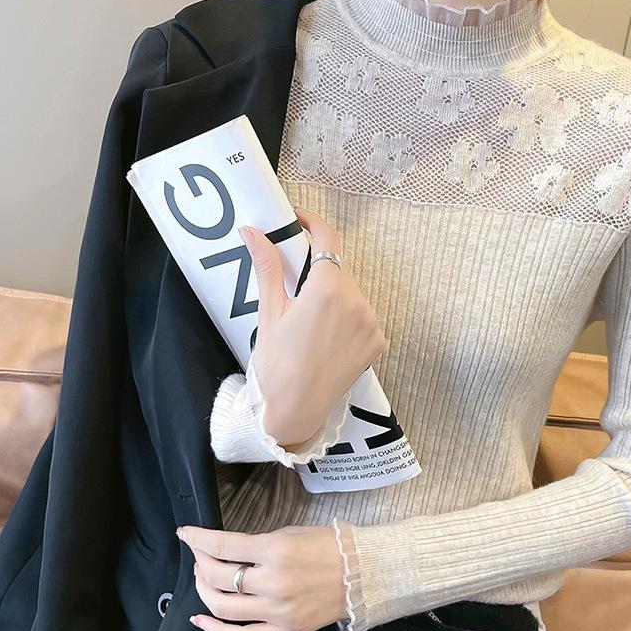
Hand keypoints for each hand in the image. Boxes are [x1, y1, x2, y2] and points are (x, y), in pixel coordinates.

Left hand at [177, 522, 347, 630]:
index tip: (186, 534)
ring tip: (203, 579)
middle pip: (218, 577)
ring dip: (204, 591)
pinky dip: (216, 630)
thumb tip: (227, 550)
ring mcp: (277, 611)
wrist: (360, 572)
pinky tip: (201, 618)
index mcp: (276, 550)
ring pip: (223, 608)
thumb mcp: (291, 532)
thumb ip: (258, 543)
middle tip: (199, 554)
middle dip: (201, 562)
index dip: (198, 539)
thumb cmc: (329, 547)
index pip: (224, 545)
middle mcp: (273, 582)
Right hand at [239, 205, 386, 445]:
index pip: (327, 239)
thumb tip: (252, 232)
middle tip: (294, 280)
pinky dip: (347, 314)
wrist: (295, 411)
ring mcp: (371, 322)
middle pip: (338, 267)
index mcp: (327, 290)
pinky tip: (326, 333)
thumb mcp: (269, 312)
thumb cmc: (276, 364)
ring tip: (309, 316)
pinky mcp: (378, 340)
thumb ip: (267, 267)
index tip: (299, 219)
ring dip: (333, 291)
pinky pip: (363, 313)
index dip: (313, 222)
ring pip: (351, 290)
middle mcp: (356, 301)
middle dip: (317, 267)